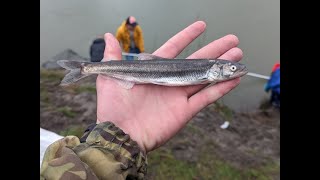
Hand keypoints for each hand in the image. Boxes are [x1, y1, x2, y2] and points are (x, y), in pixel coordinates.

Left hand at [96, 21, 242, 152]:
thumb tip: (108, 35)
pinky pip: (206, 98)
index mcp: (154, 71)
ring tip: (237, 55)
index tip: (201, 26)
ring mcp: (178, 96)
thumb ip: (113, 56)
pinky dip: (221, 89)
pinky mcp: (185, 111)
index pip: (174, 48)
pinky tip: (234, 79)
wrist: (119, 134)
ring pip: (205, 77)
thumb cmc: (113, 107)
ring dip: (221, 66)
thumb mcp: (110, 77)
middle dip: (214, 50)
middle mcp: (169, 81)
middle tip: (231, 40)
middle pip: (197, 62)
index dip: (187, 36)